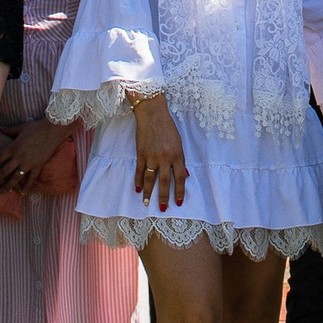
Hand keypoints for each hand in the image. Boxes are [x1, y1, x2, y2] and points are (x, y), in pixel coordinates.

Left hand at [0, 118, 68, 192]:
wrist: (52, 130)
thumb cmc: (35, 127)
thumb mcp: (19, 128)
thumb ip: (8, 130)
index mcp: (12, 147)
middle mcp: (18, 157)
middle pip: (3, 171)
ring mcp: (28, 163)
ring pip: (15, 178)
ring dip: (7, 186)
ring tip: (0, 192)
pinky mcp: (38, 166)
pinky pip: (31, 179)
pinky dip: (26, 187)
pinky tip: (22, 193)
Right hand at [130, 96, 187, 211]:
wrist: (152, 114)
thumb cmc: (168, 127)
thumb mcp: (179, 143)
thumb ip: (181, 159)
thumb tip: (186, 175)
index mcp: (177, 155)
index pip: (180, 178)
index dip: (180, 191)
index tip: (179, 202)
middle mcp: (164, 157)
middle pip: (165, 182)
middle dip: (164, 197)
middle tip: (163, 209)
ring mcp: (151, 156)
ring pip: (150, 179)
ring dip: (148, 192)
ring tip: (146, 203)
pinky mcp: (141, 153)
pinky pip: (139, 170)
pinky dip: (138, 180)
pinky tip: (137, 189)